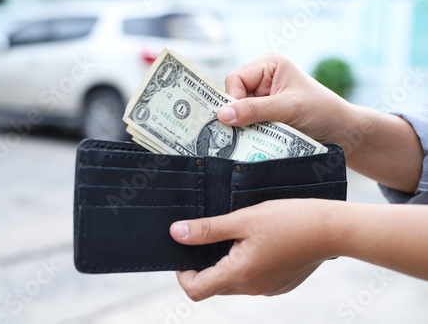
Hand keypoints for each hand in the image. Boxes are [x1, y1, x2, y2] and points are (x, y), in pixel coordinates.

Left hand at [169, 198, 339, 300]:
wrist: (333, 229)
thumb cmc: (290, 220)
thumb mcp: (243, 219)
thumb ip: (208, 230)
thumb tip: (176, 233)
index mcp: (240, 274)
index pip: (195, 290)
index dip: (183, 273)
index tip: (185, 251)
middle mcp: (252, 288)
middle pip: (213, 286)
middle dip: (203, 265)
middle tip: (208, 236)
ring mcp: (267, 288)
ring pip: (233, 282)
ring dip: (224, 263)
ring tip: (234, 235)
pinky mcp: (279, 284)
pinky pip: (252, 280)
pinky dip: (244, 265)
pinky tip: (255, 242)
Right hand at [218, 52, 351, 144]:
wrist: (345, 133)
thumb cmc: (323, 112)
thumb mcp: (287, 108)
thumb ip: (254, 110)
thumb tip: (222, 115)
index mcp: (270, 65)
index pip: (235, 79)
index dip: (233, 99)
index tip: (237, 119)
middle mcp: (264, 79)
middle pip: (234, 96)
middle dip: (239, 114)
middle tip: (244, 131)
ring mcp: (264, 99)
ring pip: (239, 113)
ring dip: (245, 126)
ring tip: (257, 136)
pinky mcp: (266, 116)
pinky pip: (247, 124)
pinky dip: (250, 134)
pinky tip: (259, 140)